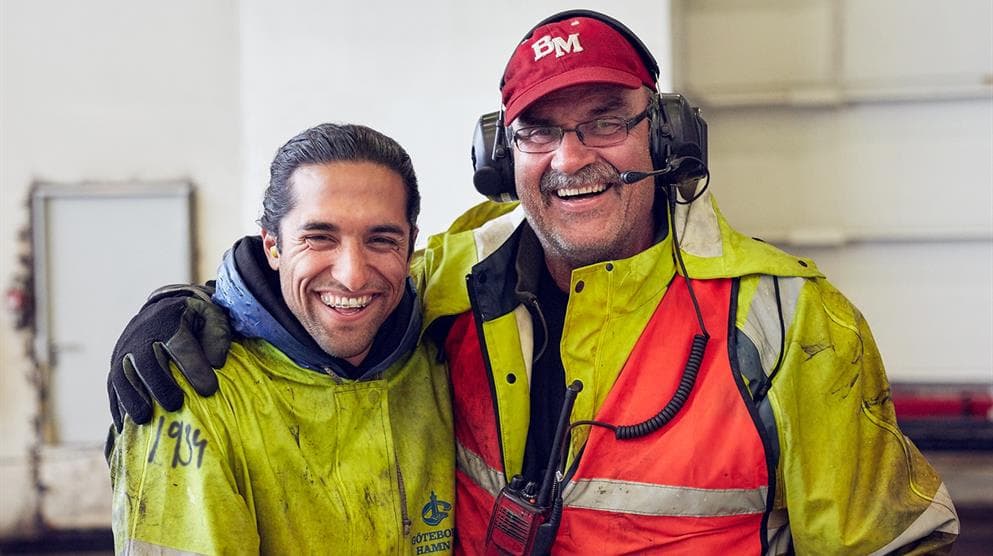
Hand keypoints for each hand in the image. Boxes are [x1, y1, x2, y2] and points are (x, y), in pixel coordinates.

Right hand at [108, 285, 230, 430]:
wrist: (164, 309)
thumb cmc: (194, 320)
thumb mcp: (212, 318)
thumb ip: (218, 337)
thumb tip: (216, 363)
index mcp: (169, 321)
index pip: (181, 345)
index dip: (194, 368)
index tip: (209, 389)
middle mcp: (141, 335)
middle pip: (146, 362)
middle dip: (160, 385)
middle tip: (175, 405)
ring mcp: (124, 350)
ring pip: (123, 375)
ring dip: (132, 398)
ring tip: (145, 419)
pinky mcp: (115, 365)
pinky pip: (112, 386)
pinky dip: (117, 406)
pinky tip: (125, 426)